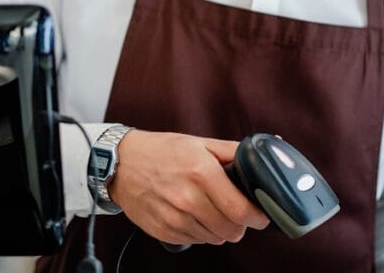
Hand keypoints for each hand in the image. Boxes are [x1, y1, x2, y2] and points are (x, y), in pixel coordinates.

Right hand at [109, 130, 269, 245]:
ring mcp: (174, 218)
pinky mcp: (164, 231)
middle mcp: (188, 199)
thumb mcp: (200, 143)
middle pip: (231, 231)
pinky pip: (195, 241)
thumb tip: (261, 155)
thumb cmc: (161, 151)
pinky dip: (199, 231)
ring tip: (208, 207)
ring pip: (215, 239)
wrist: (121, 163)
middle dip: (239, 223)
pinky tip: (191, 213)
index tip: (260, 216)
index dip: (257, 217)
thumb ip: (233, 152)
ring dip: (218, 228)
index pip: (241, 211)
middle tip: (234, 210)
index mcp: (202, 173)